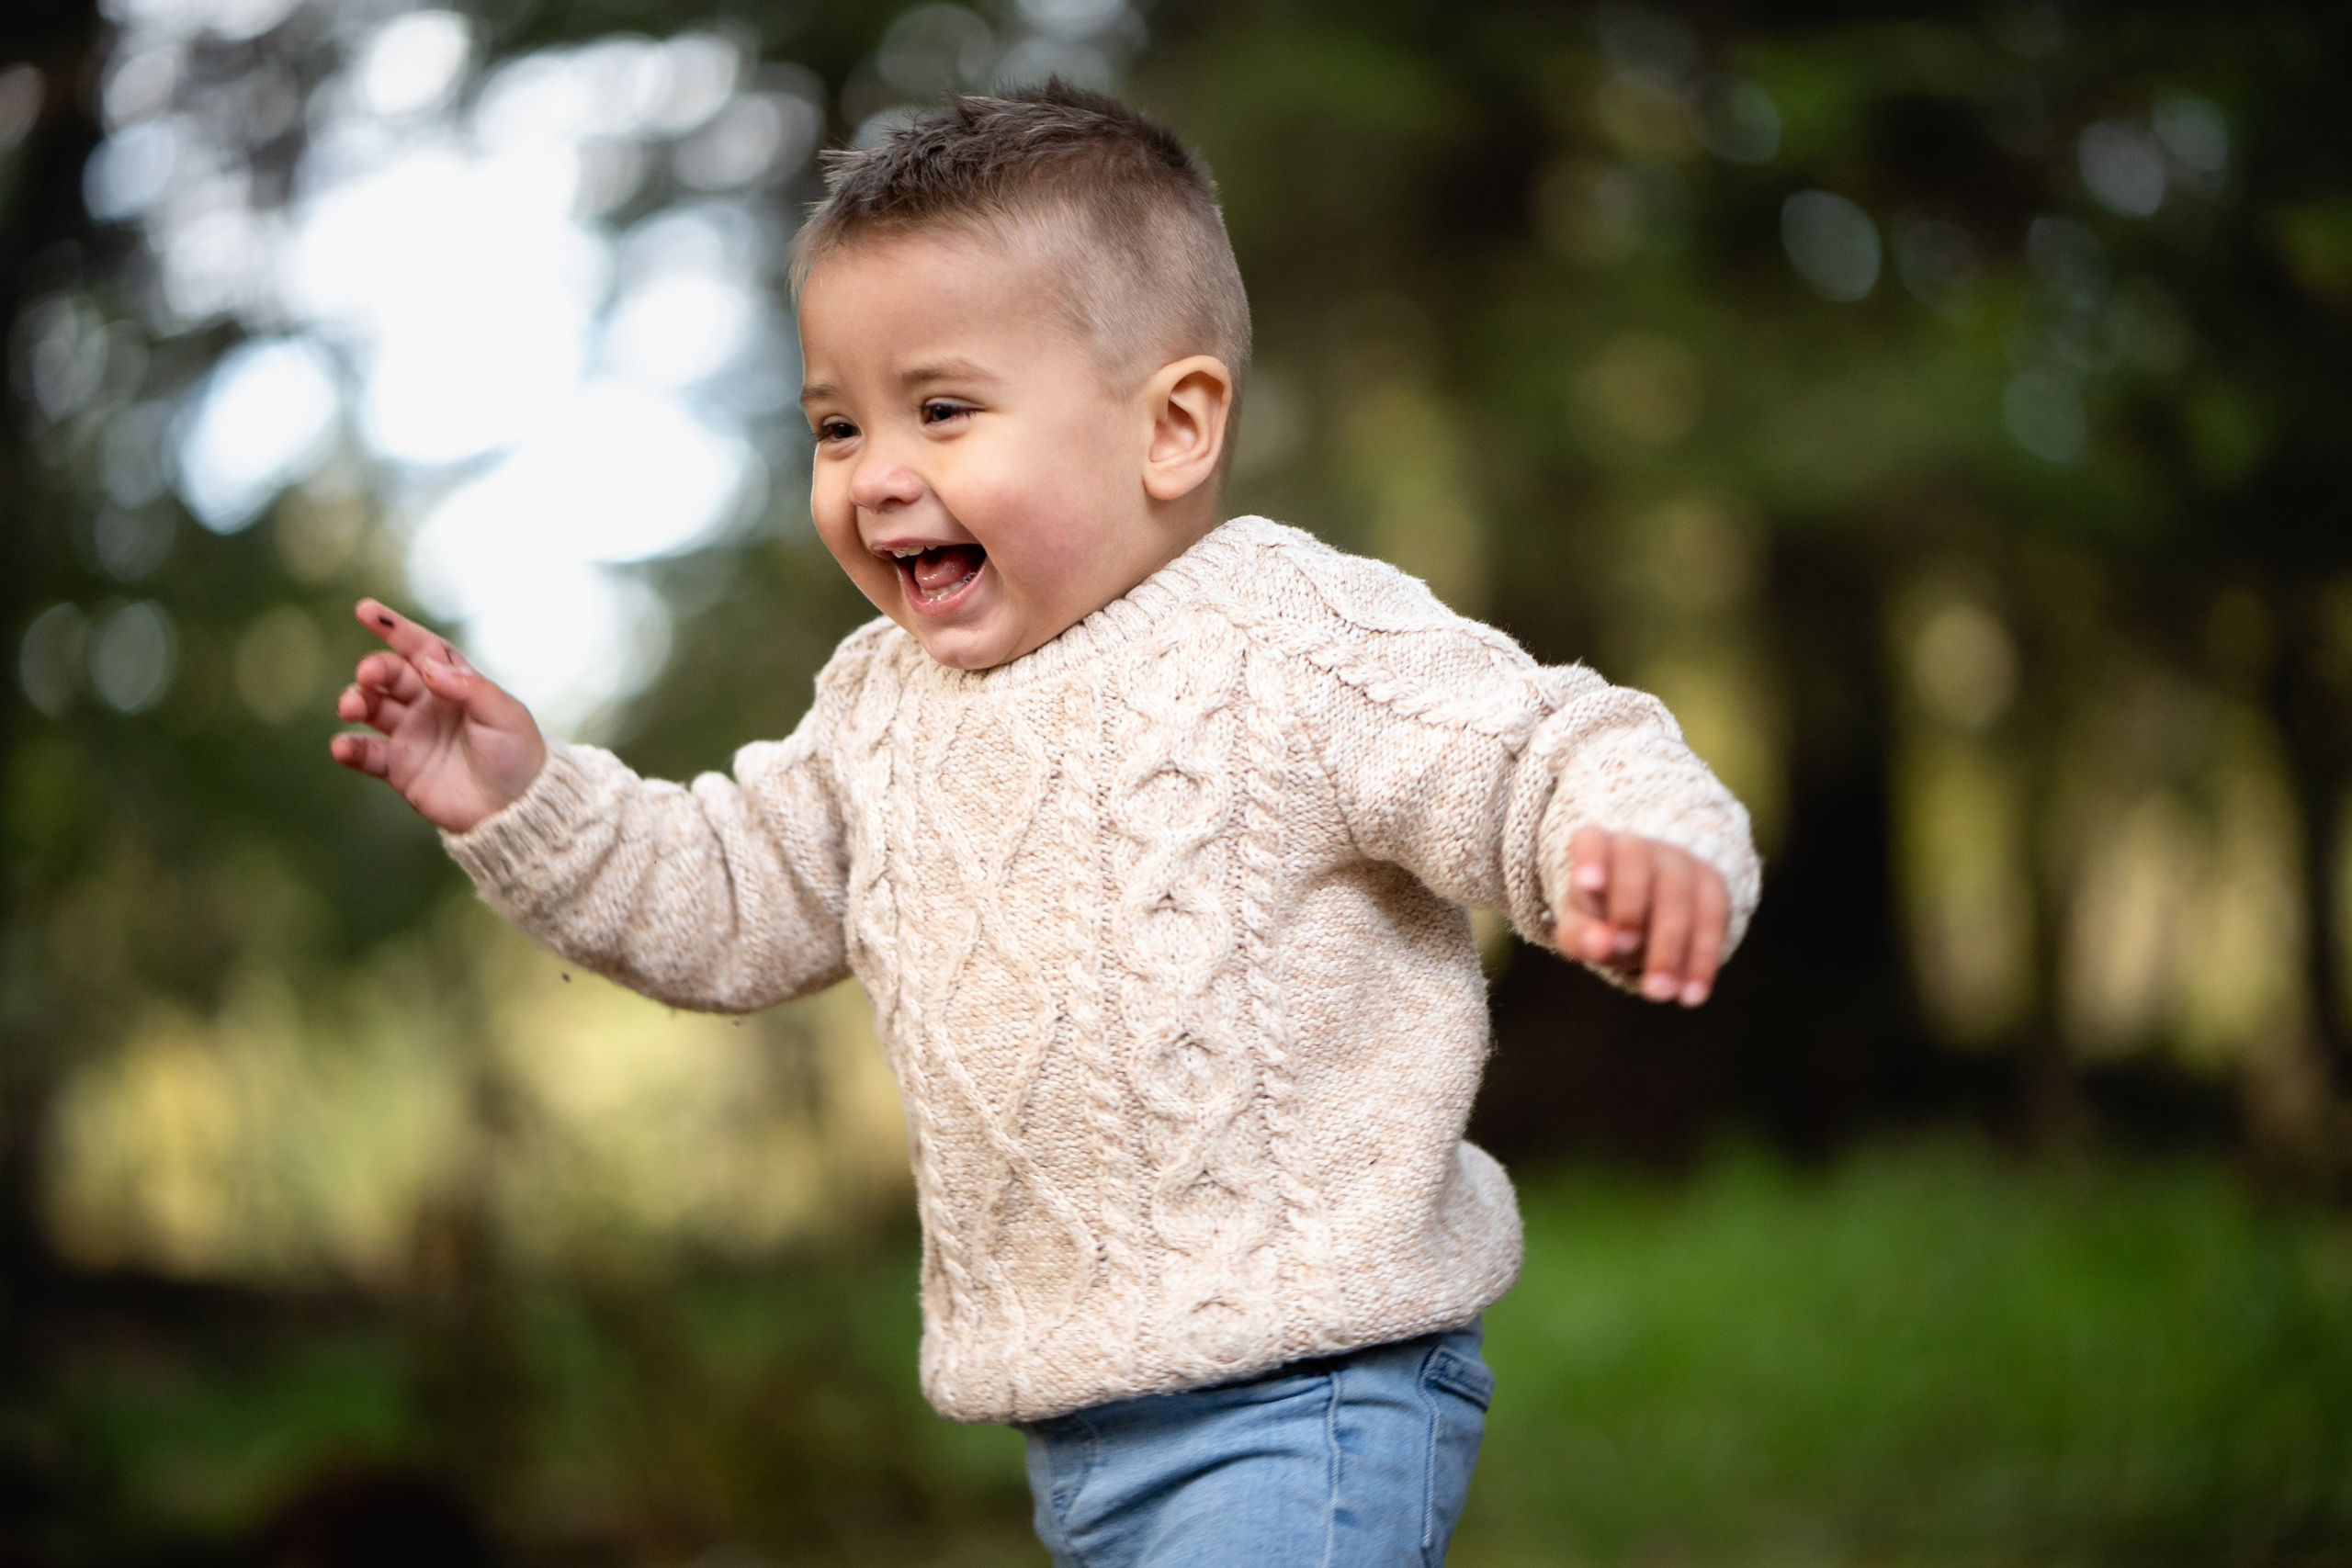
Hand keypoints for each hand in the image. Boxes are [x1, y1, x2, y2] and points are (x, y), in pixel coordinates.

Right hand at [328, 600, 546, 833]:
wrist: (517, 809)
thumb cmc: (517, 755)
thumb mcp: (503, 715)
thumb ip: (468, 688)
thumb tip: (426, 666)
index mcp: (456, 684)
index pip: (421, 648)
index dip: (394, 629)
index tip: (366, 610)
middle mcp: (429, 705)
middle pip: (390, 675)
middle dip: (373, 670)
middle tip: (367, 677)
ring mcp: (412, 735)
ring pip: (371, 708)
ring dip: (355, 702)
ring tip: (350, 707)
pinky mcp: (401, 768)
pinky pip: (367, 754)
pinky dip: (350, 749)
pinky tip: (342, 747)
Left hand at [1554, 826, 1728, 1006]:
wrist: (1649, 905)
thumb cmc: (1601, 916)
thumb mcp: (1580, 927)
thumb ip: (1582, 936)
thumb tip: (1601, 944)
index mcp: (1598, 848)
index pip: (1592, 841)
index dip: (1590, 859)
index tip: (1586, 885)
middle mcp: (1640, 847)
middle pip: (1636, 867)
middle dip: (1630, 909)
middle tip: (1625, 947)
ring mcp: (1680, 862)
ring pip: (1678, 895)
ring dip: (1669, 946)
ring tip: (1658, 992)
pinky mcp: (1712, 886)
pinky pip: (1713, 919)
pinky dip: (1702, 960)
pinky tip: (1692, 995)